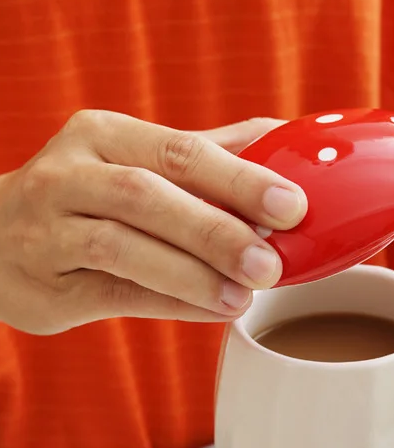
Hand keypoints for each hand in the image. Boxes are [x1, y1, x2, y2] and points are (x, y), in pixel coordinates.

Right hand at [0, 112, 304, 333]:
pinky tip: (212, 311)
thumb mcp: (138, 160)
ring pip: (123, 247)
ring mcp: (49, 230)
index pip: (180, 151)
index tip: (291, 207)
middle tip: (271, 264)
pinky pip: (114, 294)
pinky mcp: (48, 284)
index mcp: (105, 135)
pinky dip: (170, 304)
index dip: (239, 179)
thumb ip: (208, 154)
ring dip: (192, 274)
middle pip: (148, 196)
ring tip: (243, 296)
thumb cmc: (92, 195)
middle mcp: (69, 174)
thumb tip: (286, 140)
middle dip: (216, 231)